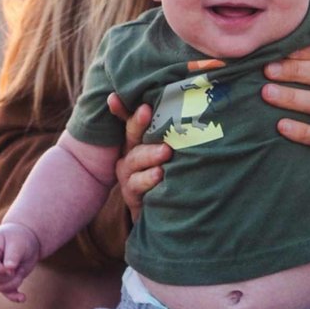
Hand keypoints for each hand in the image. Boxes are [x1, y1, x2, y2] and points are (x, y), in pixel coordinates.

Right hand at [0, 221, 43, 301]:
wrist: (27, 238)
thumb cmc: (20, 237)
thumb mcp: (18, 242)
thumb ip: (12, 255)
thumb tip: (9, 269)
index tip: (12, 269)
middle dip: (8, 277)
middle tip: (19, 267)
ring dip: (14, 283)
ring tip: (21, 270)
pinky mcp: (6, 280)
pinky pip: (7, 292)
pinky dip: (14, 296)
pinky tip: (23, 298)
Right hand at [112, 97, 165, 217]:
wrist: (161, 213)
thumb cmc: (168, 175)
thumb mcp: (169, 152)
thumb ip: (175, 132)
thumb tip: (194, 99)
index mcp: (137, 141)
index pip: (129, 120)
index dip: (122, 108)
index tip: (115, 96)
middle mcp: (129, 155)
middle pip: (132, 136)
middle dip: (138, 123)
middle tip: (146, 111)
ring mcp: (128, 176)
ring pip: (134, 161)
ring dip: (149, 154)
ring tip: (165, 152)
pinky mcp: (132, 195)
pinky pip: (138, 186)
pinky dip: (148, 180)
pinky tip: (160, 176)